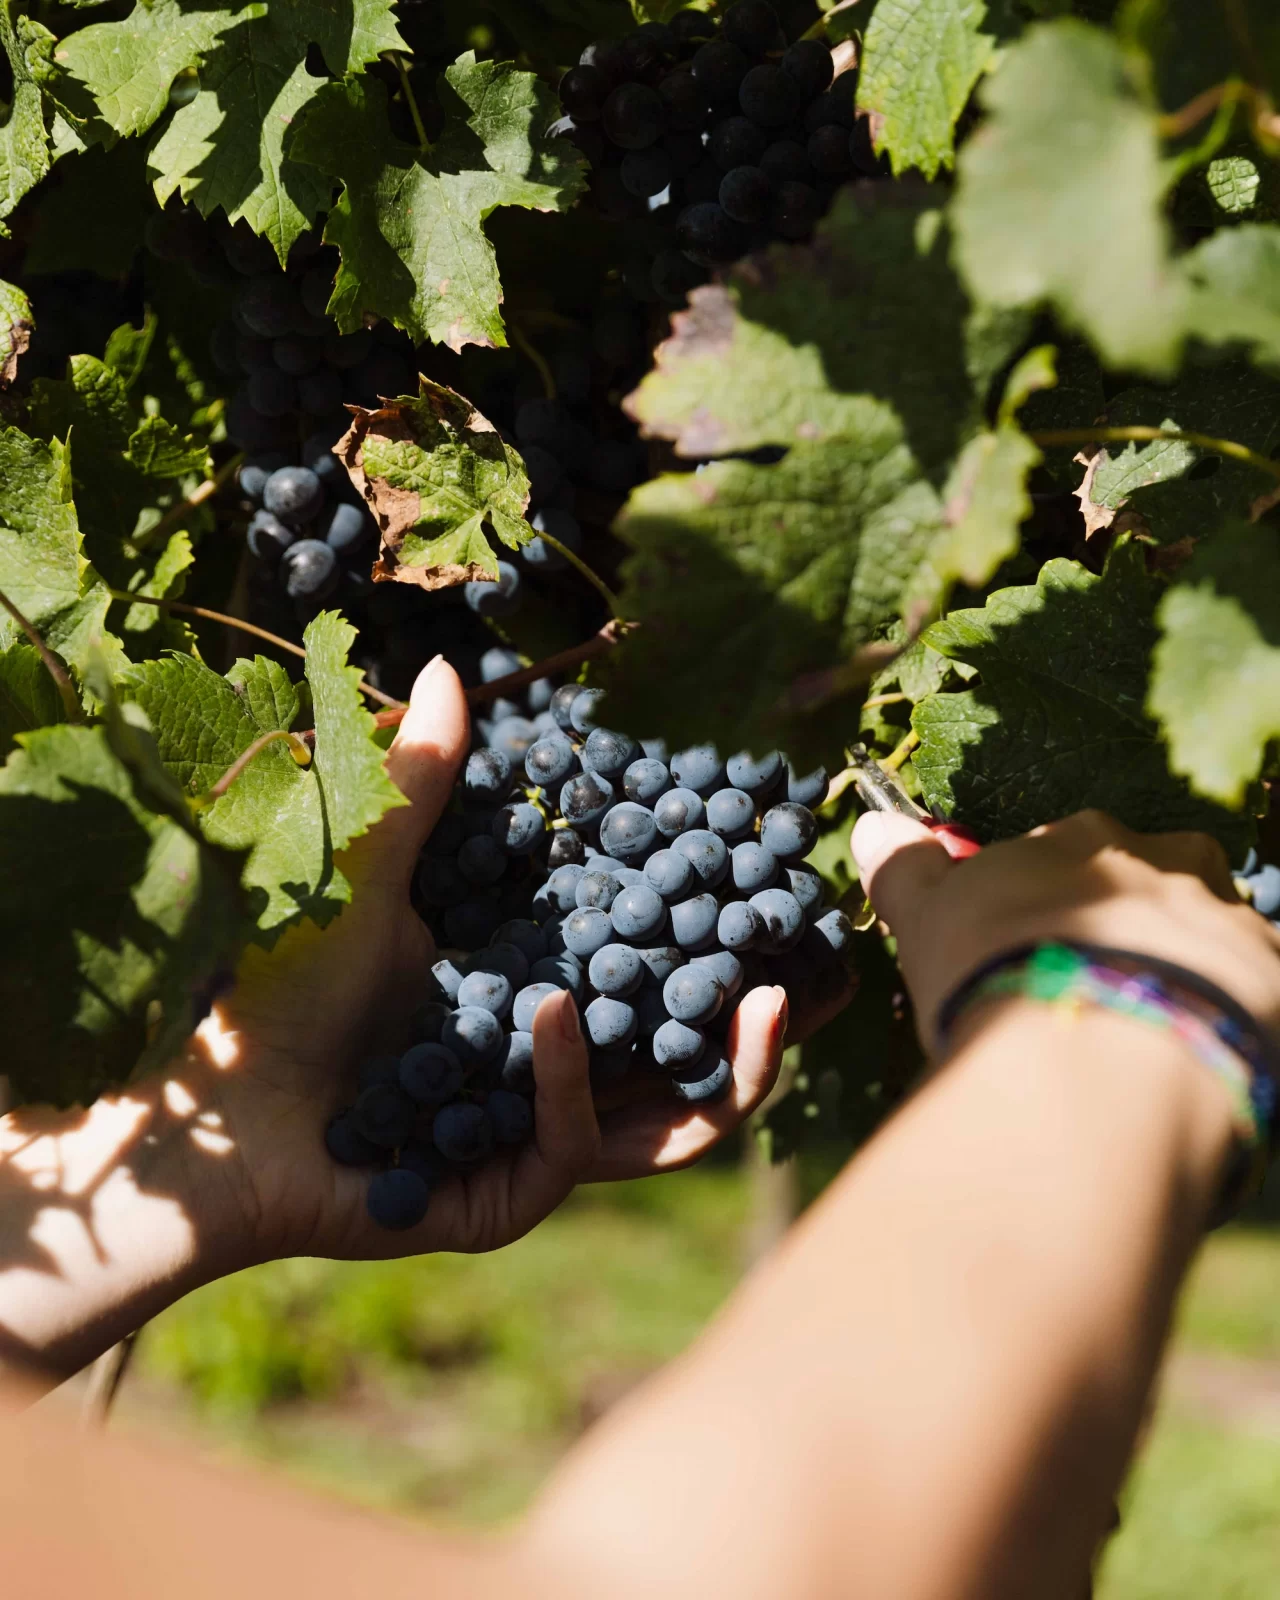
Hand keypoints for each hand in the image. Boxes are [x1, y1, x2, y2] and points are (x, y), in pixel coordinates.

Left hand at [178, 657, 846, 1266]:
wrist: (210, 1111)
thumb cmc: (283, 987)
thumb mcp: (374, 875)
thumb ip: (424, 783)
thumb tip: (449, 663)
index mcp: (547, 996)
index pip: (657, 965)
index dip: (716, 925)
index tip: (767, 868)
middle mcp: (561, 1072)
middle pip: (691, 1052)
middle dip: (762, 1015)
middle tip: (812, 951)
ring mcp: (542, 1140)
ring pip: (674, 1121)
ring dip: (731, 1067)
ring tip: (770, 998)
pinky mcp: (511, 1194)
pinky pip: (575, 1140)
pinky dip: (570, 1074)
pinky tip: (551, 1011)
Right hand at [851, 808, 1279, 1051]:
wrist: (1099, 1057)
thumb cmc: (996, 975)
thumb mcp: (930, 919)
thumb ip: (906, 870)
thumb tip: (876, 825)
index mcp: (1082, 839)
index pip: (1068, 851)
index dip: (1046, 898)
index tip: (1025, 941)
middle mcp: (1167, 864)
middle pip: (1153, 882)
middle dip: (1128, 921)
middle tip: (1089, 984)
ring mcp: (1228, 921)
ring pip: (1209, 934)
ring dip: (1181, 968)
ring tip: (1142, 1031)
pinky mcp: (1272, 979)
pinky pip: (1252, 989)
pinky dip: (1225, 1015)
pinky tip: (1185, 1057)